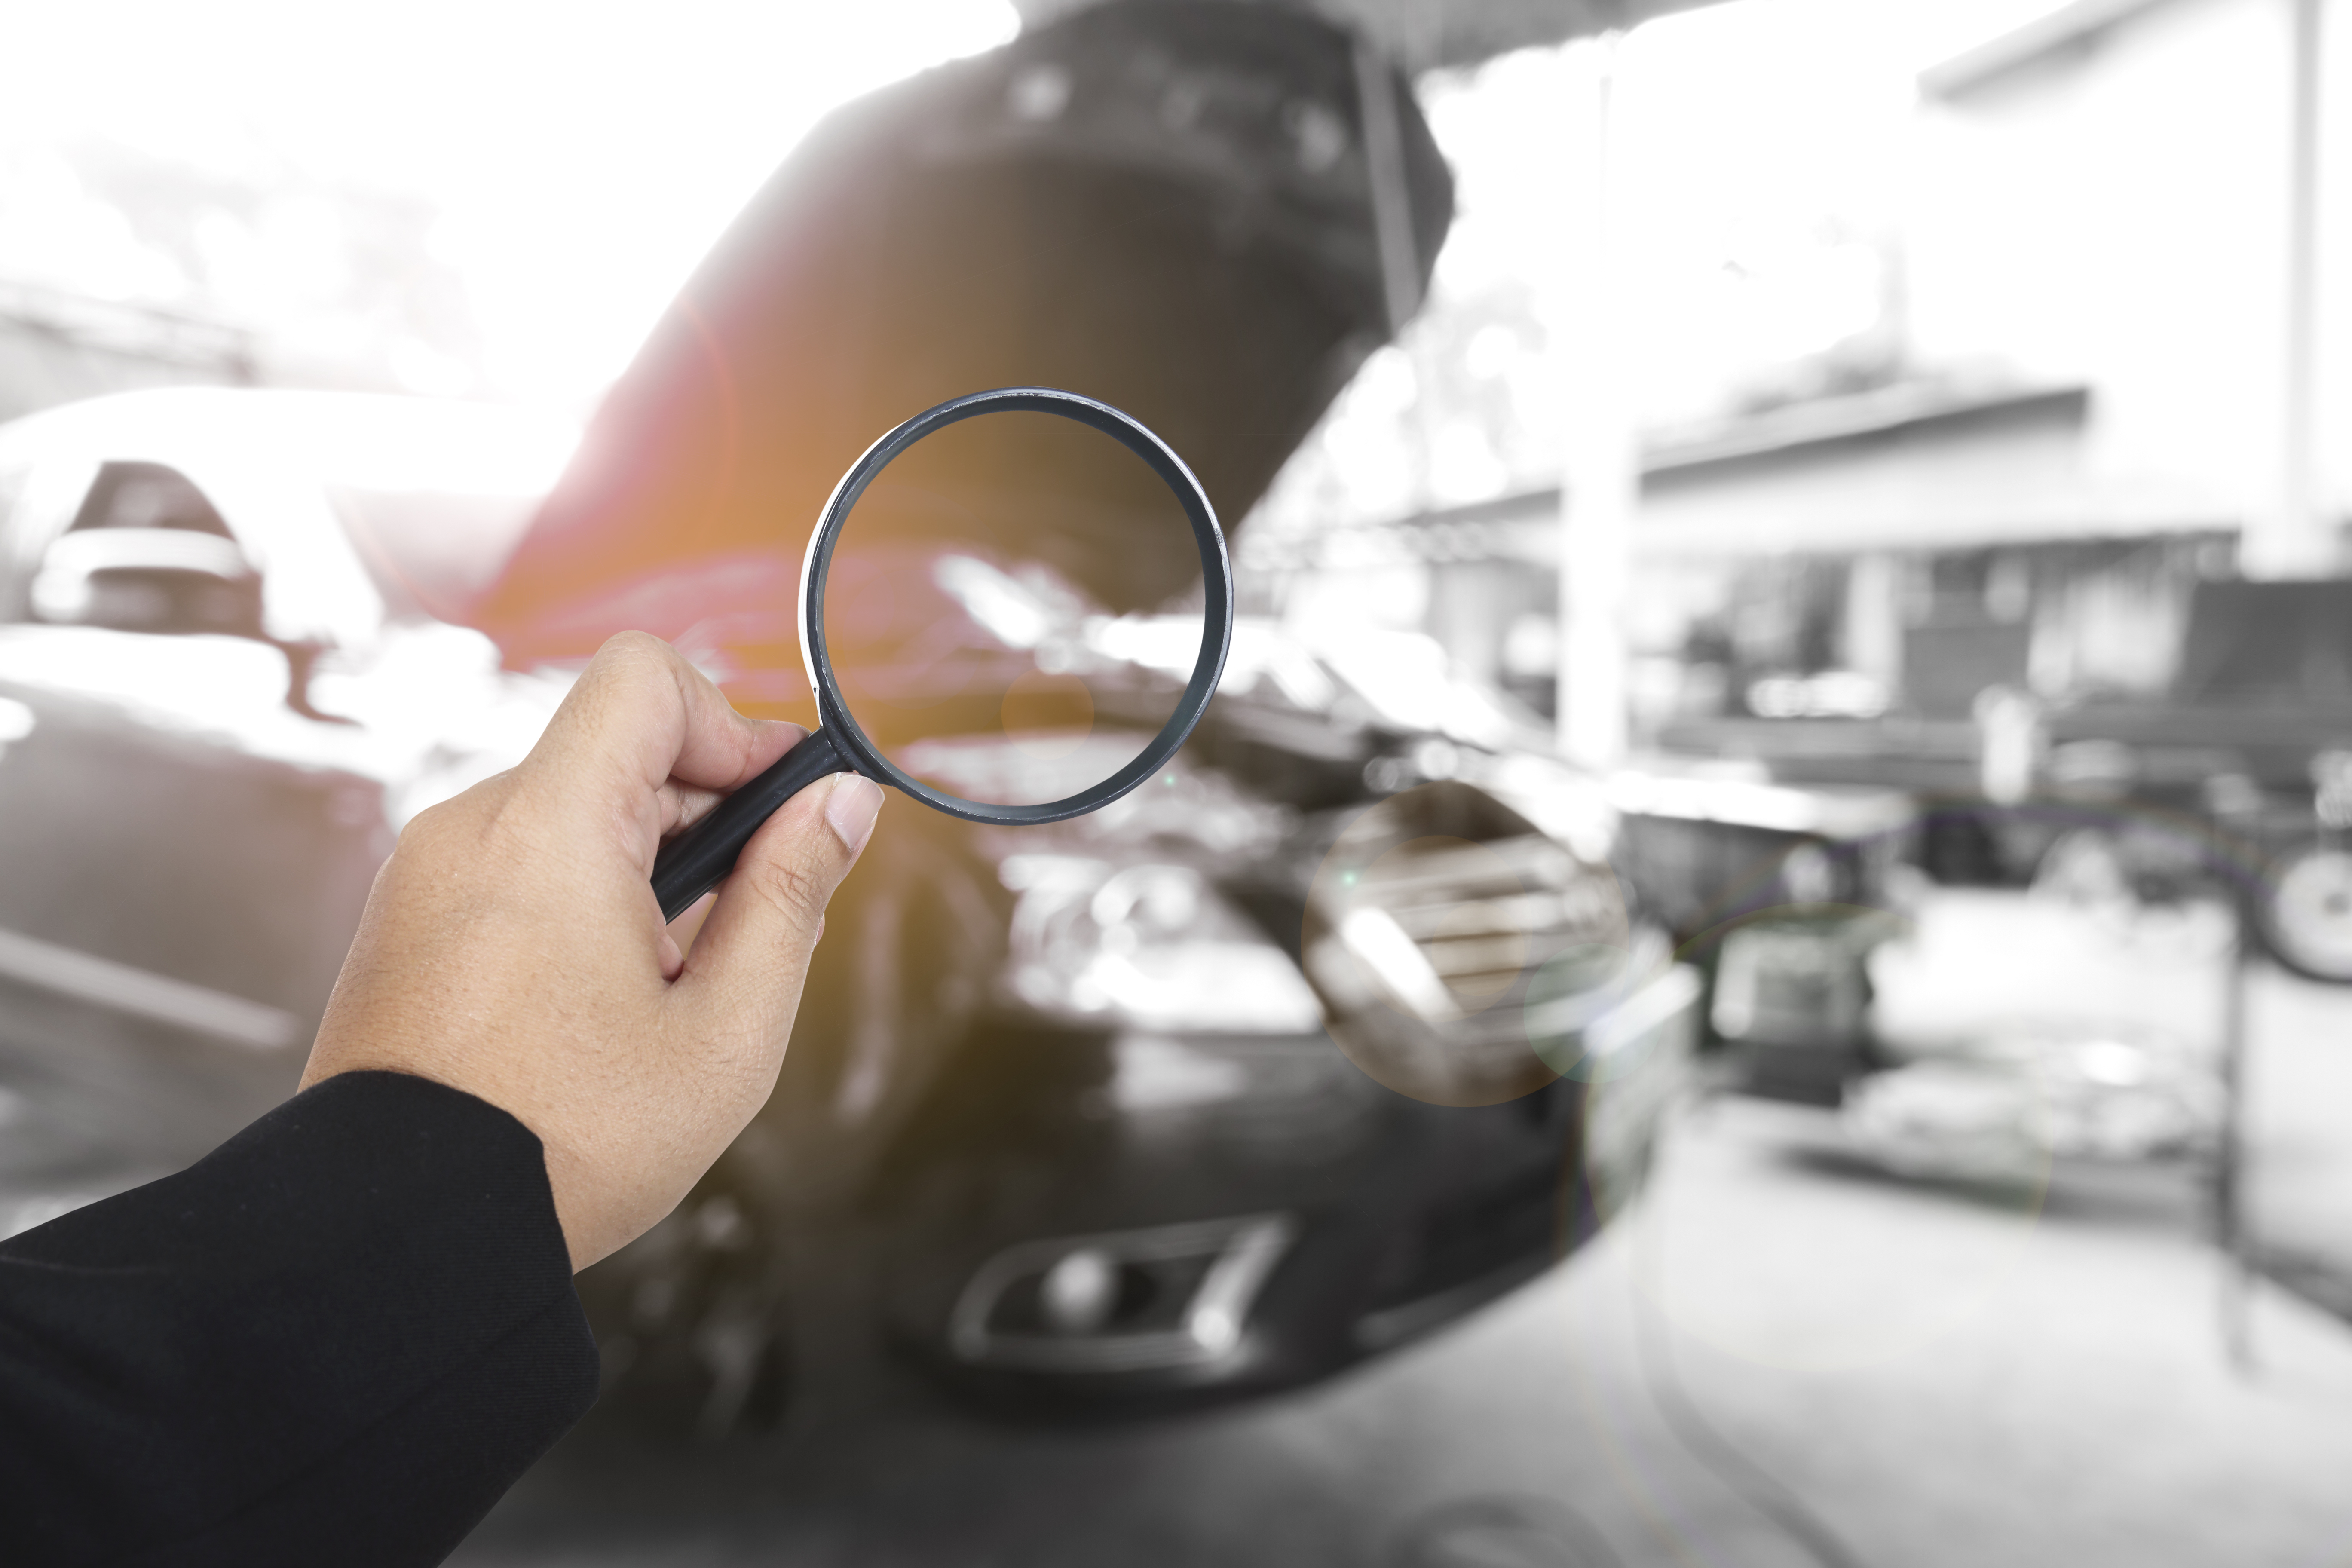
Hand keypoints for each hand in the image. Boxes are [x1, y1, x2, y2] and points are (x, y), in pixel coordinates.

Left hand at [300, 631, 881, 1269]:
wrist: (403, 1237)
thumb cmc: (563, 1145)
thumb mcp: (727, 1030)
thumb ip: (793, 894)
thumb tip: (842, 803)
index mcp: (548, 830)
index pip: (645, 678)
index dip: (732, 725)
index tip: (775, 810)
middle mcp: (470, 827)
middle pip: (617, 749)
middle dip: (702, 816)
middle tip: (740, 928)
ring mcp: (426, 873)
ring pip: (570, 811)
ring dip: (642, 868)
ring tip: (663, 986)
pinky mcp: (406, 918)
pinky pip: (516, 862)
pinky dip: (578, 900)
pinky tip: (597, 1002)